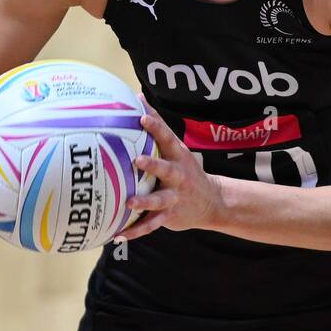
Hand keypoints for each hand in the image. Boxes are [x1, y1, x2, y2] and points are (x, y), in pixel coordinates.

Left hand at [113, 95, 224, 241]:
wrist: (213, 202)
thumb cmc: (185, 170)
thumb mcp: (176, 148)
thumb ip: (157, 127)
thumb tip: (136, 96)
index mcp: (178, 156)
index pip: (167, 138)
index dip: (156, 127)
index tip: (142, 117)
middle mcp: (178, 176)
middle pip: (166, 169)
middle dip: (152, 165)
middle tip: (136, 160)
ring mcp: (175, 197)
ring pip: (159, 200)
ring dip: (144, 202)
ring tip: (129, 203)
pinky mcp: (170, 216)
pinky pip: (151, 225)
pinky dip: (135, 231)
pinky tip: (117, 234)